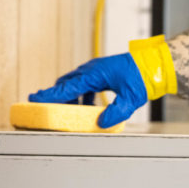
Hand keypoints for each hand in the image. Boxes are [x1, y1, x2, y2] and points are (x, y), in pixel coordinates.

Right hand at [29, 53, 146, 128]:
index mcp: (95, 74)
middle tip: (43, 106)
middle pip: (66, 83)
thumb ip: (116, 112)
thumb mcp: (131, 99)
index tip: (34, 98)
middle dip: (55, 95)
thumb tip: (101, 122)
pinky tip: (88, 108)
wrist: (154, 65)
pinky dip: (83, 96)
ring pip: (76, 84)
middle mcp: (92, 70)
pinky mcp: (103, 73)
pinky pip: (86, 85)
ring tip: (68, 112)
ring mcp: (97, 70)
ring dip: (70, 97)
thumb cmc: (143, 77)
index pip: (68, 87)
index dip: (50, 94)